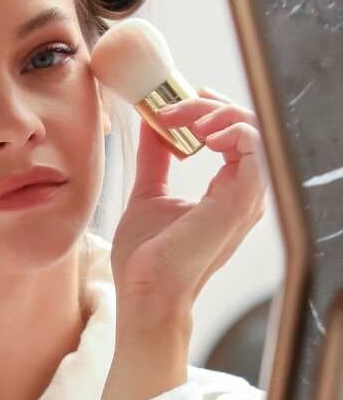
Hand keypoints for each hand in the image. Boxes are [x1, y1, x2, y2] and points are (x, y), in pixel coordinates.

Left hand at [109, 88, 265, 325]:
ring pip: (252, 128)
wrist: (145, 292)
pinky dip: (229, 126)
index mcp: (228, 192)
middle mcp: (245, 193)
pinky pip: (254, 143)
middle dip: (210, 106)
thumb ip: (156, 159)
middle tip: (173, 106)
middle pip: (246, 126)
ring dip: (216, 112)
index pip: (235, 135)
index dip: (209, 111)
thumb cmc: (146, 258)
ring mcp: (247, 196)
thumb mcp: (149, 193)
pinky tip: (199, 133)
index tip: (174, 106)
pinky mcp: (243, 198)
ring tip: (181, 118)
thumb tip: (154, 124)